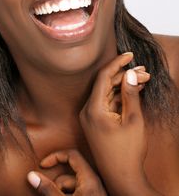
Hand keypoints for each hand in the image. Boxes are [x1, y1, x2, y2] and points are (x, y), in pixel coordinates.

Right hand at [27, 149, 106, 194]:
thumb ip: (47, 189)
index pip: (72, 155)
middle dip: (57, 184)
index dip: (56, 156)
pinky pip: (78, 194)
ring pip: (73, 186)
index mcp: (89, 178)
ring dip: (61, 193)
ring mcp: (95, 193)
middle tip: (50, 195)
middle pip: (69, 174)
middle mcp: (94, 182)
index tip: (43, 165)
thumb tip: (31, 175)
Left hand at [79, 52, 160, 195]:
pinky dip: (120, 96)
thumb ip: (130, 94)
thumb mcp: (133, 120)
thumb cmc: (127, 152)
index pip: (103, 76)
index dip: (117, 63)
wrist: (121, 177)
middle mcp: (88, 110)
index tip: (130, 55)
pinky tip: (134, 90)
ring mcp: (90, 116)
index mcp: (93, 109)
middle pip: (105, 84)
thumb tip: (131, 73)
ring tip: (143, 78)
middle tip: (144, 71)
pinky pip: (107, 103)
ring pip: (107, 93)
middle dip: (124, 75)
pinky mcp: (95, 121)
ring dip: (123, 85)